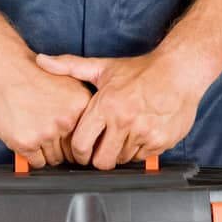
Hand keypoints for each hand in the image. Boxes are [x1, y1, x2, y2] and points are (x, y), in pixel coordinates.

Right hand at [0, 61, 91, 168]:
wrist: (8, 72)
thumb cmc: (36, 76)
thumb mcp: (71, 83)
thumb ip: (83, 107)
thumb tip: (90, 133)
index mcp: (81, 107)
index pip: (88, 140)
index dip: (78, 143)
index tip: (70, 142)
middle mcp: (66, 121)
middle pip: (71, 153)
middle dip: (62, 149)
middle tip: (51, 138)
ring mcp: (45, 133)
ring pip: (54, 159)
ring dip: (46, 152)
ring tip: (38, 136)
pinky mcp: (26, 143)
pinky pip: (37, 162)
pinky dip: (33, 156)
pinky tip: (29, 141)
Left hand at [35, 51, 213, 169]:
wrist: (180, 70)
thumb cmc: (140, 71)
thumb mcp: (102, 67)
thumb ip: (69, 66)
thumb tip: (41, 60)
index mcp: (105, 106)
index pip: (80, 144)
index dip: (78, 152)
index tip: (81, 150)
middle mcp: (124, 121)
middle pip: (101, 161)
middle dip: (97, 159)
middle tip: (100, 149)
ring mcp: (144, 133)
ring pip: (122, 160)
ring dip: (119, 153)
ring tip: (121, 137)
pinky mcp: (161, 141)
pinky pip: (142, 158)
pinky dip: (138, 152)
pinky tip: (138, 135)